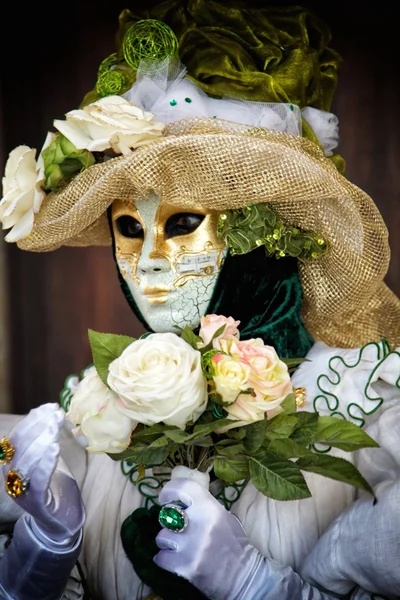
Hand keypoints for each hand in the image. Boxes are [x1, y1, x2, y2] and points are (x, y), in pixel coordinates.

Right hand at [2, 402, 84, 543]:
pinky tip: (55, 449)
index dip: (33, 420)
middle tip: (57, 414)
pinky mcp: (35, 502)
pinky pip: (38, 481)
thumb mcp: (49, 457)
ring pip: (25, 463)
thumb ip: (46, 438)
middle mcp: (11, 475)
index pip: (17, 436)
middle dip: (39, 426)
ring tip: (55, 429)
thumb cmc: (54, 483)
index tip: (51, 407)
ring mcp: (21, 490)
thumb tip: (51, 412)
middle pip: (19, 447)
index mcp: (11, 462)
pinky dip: (45, 463)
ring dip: (40, 442)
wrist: (61, 518)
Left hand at [154, 478, 260, 599]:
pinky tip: (176, 560)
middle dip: (168, 521)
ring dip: (167, 542)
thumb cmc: (234, 543)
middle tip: (176, 527)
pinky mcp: (184, 566)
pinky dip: (165, 559)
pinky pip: (161, 557)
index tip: (164, 498)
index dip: (169, 490)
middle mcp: (199, 523)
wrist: (243, 575)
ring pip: (162, 537)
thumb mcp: (223, 515)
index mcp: (210, 507)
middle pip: (168, 514)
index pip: (182, 487)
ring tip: (178, 547)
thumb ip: (203, 505)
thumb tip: (181, 499)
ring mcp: (191, 546)